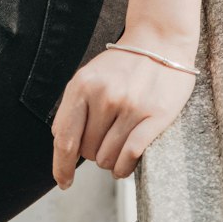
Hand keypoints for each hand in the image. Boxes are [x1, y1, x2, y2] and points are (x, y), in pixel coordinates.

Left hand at [50, 43, 197, 186]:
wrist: (161, 40)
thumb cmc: (123, 64)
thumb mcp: (90, 77)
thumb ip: (73, 108)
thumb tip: (61, 145)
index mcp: (82, 85)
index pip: (64, 138)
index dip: (61, 166)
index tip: (63, 182)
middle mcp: (104, 95)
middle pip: (87, 152)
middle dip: (93, 152)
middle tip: (106, 135)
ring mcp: (130, 106)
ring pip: (108, 158)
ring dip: (111, 160)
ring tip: (119, 141)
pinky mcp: (155, 116)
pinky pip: (130, 157)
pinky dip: (124, 167)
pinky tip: (125, 163)